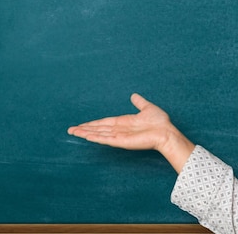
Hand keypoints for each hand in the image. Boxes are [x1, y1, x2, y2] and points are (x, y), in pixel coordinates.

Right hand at [68, 93, 195, 172]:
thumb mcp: (147, 108)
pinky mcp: (122, 141)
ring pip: (99, 134)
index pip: (105, 123)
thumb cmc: (160, 123)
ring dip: (86, 133)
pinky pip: (106, 139)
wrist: (166, 132)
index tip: (82, 124)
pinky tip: (86, 136)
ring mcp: (120, 136)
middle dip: (85, 129)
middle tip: (71, 130)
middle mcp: (120, 130)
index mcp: (124, 122)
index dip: (93, 123)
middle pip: (98, 129)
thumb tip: (134, 95)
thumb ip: (139, 103)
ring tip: (73, 132)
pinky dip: (96, 137)